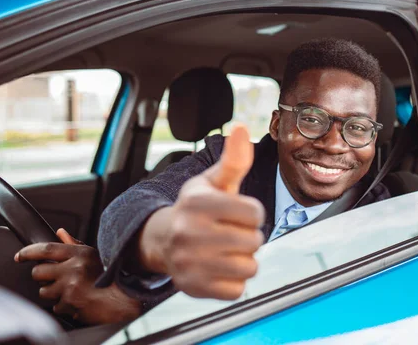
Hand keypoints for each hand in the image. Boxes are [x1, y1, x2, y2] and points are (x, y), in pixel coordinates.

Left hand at [15, 228, 140, 324]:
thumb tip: (61, 232)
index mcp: (80, 254)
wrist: (123, 300)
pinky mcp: (69, 303)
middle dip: (44, 277)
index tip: (20, 256)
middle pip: (39, 272)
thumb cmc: (110, 276)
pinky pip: (55, 306)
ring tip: (70, 291)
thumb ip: (74, 245)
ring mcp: (70, 287)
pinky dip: (63, 306)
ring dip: (53, 293)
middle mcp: (74, 268)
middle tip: (56, 278)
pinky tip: (76, 300)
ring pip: (44, 291)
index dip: (29, 252)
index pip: (46, 249)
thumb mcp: (93, 255)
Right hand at [139, 124, 264, 299]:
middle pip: (254, 242)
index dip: (253, 213)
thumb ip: (233, 159)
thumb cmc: (197, 208)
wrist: (162, 239)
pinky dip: (234, 281)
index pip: (255, 213)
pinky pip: (237, 290)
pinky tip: (219, 267)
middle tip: (231, 232)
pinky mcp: (193, 287)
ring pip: (248, 267)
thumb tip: (242, 128)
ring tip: (227, 250)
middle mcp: (188, 233)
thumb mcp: (214, 181)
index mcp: (197, 203)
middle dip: (249, 237)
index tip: (239, 212)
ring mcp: (189, 262)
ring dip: (244, 260)